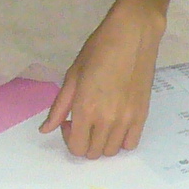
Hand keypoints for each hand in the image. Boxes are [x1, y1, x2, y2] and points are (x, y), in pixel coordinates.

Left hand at [43, 7, 162, 159]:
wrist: (133, 35)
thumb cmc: (99, 49)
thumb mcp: (72, 75)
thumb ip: (59, 106)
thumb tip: (46, 129)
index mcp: (85, 109)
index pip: (76, 147)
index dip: (69, 139)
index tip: (69, 122)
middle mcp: (106, 120)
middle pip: (93, 153)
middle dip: (84, 141)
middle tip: (84, 120)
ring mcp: (127, 120)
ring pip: (111, 151)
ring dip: (102, 142)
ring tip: (100, 122)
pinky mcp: (142, 115)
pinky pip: (130, 143)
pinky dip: (120, 140)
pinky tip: (116, 125)